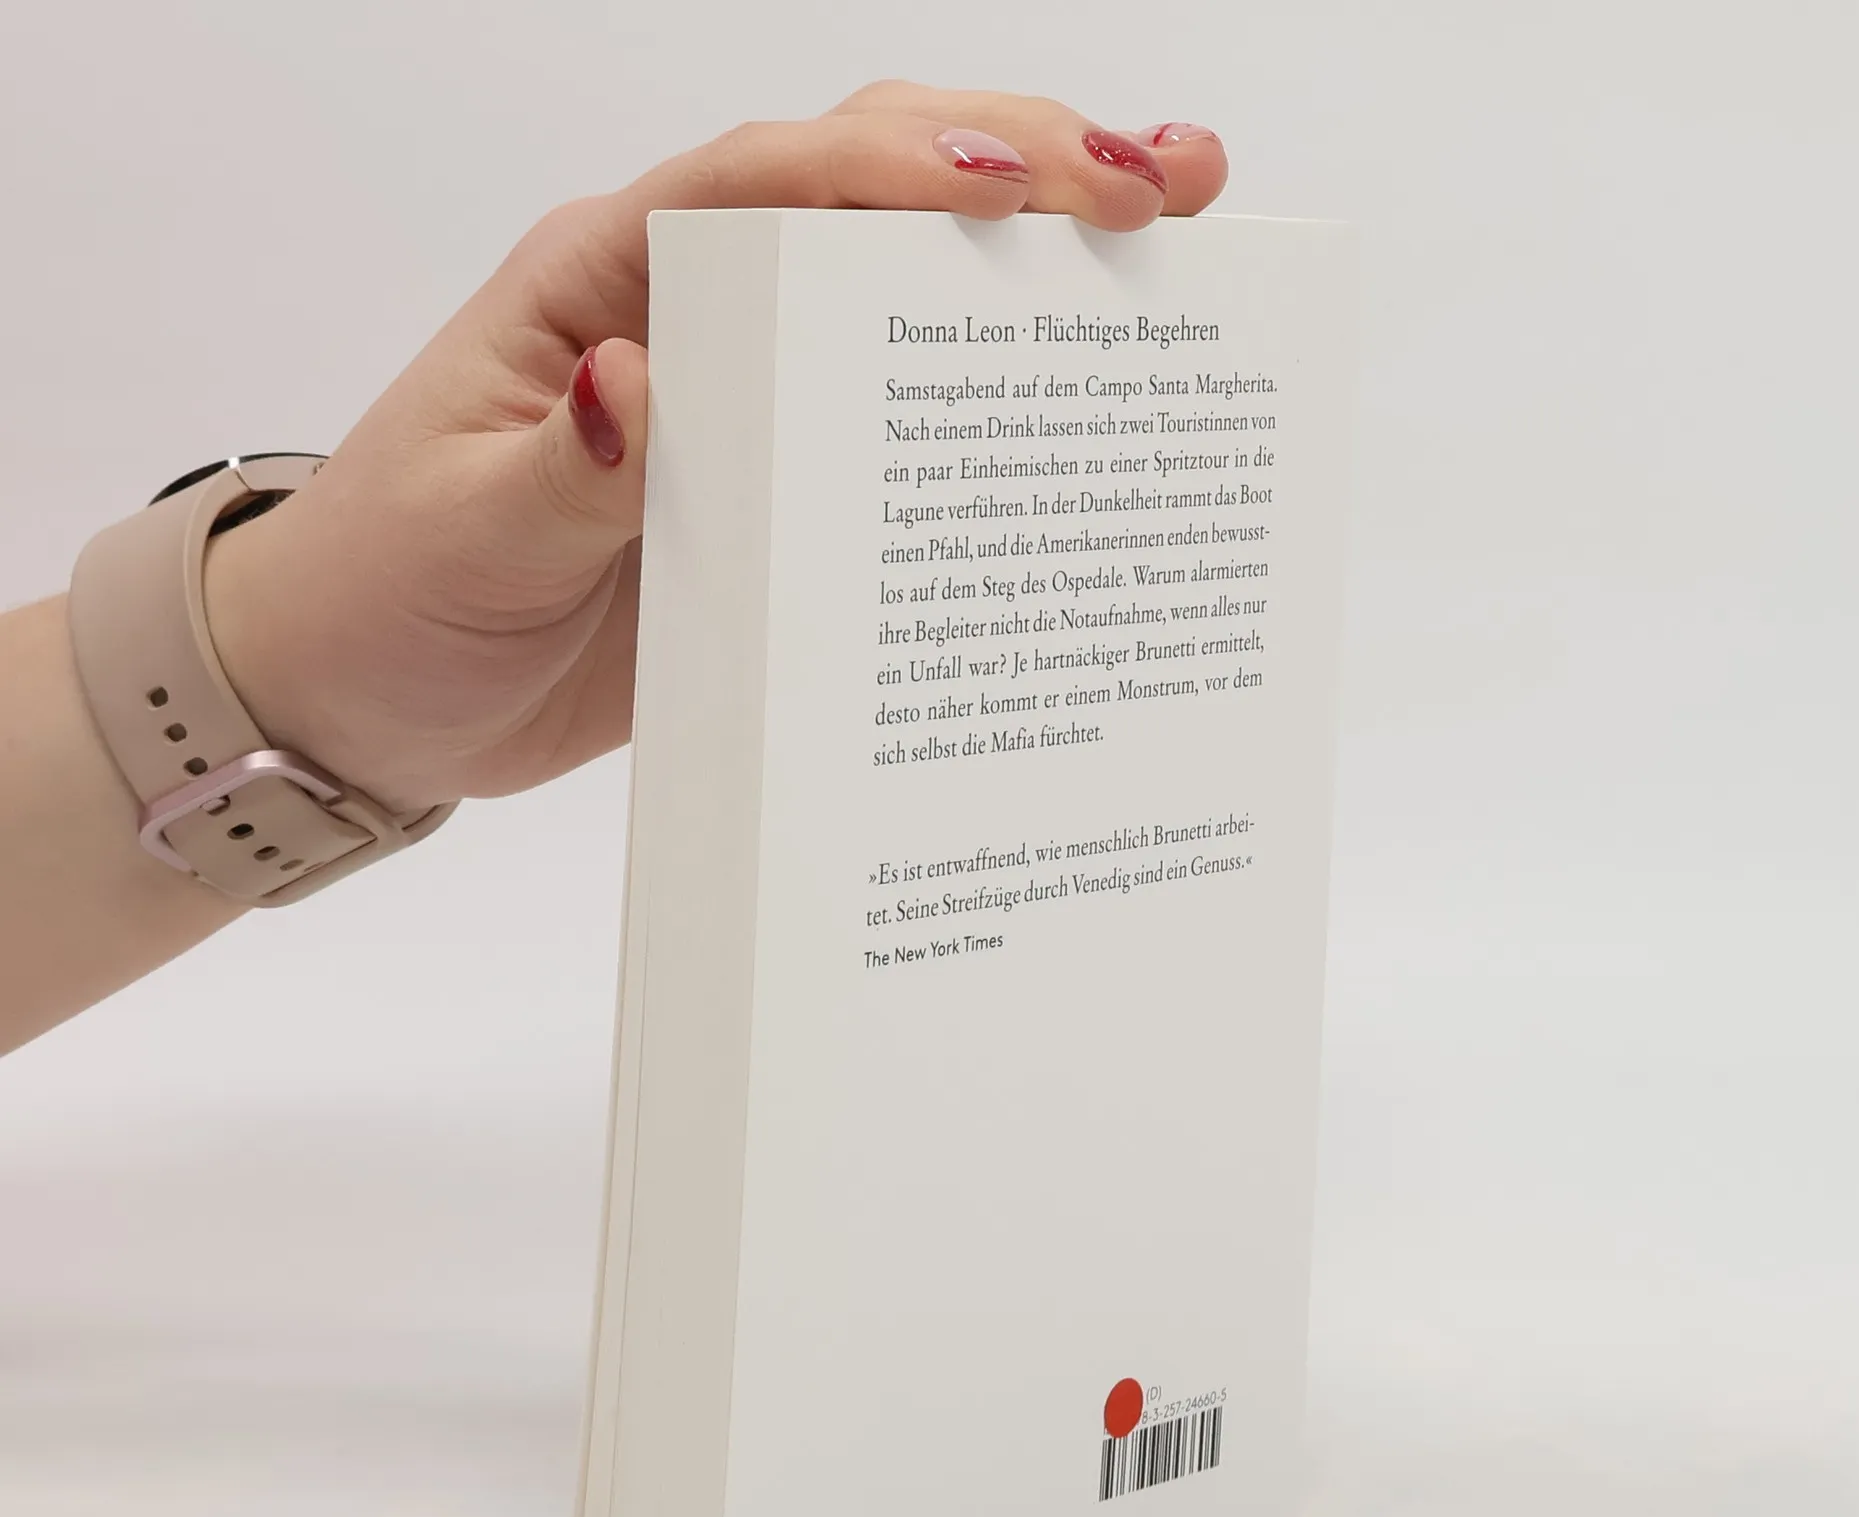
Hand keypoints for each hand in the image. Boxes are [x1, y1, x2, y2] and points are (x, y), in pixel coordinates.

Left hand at [205, 85, 1228, 811]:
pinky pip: (894, 433)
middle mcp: (689, 317)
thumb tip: (634, 383)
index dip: (891, 168)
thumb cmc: (390, 598)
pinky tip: (1087, 408)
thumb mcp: (463, 539)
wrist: (373, 700)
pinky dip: (989, 407)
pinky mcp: (773, 493)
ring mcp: (744, 401)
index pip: (762, 184)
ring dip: (1034, 266)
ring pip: (901, 295)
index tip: (1014, 185)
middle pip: (864, 194)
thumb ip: (557, 476)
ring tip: (1177, 241)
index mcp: (601, 285)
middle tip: (1162, 183)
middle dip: (1018, 166)